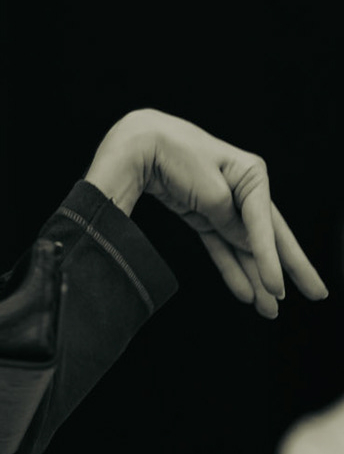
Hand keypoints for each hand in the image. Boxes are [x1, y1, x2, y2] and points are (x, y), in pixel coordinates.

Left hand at [88, 108, 327, 317]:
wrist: (137, 144)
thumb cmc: (177, 156)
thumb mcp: (210, 193)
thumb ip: (231, 223)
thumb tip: (249, 246)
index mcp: (252, 175)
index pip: (266, 225)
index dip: (274, 261)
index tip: (279, 288)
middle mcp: (242, 188)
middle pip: (269, 236)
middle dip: (289, 269)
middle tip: (315, 295)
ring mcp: (221, 202)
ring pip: (244, 246)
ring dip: (255, 277)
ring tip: (270, 309)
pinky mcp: (200, 212)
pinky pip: (220, 244)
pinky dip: (231, 267)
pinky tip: (245, 291)